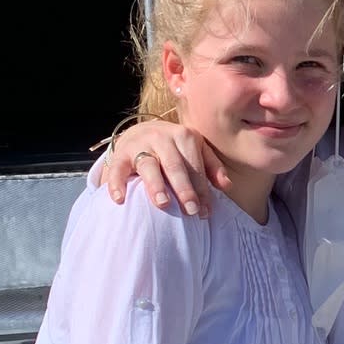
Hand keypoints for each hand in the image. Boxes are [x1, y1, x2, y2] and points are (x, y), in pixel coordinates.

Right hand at [102, 119, 229, 215]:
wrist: (138, 132)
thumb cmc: (173, 148)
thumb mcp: (195, 150)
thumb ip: (211, 167)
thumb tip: (226, 186)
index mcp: (185, 136)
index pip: (195, 167)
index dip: (202, 190)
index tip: (204, 212)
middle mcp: (162, 137)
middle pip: (175, 166)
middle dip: (184, 188)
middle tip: (190, 210)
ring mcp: (140, 145)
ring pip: (149, 165)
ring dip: (156, 185)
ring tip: (162, 204)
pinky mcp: (120, 154)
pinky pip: (118, 169)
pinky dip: (117, 183)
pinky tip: (120, 199)